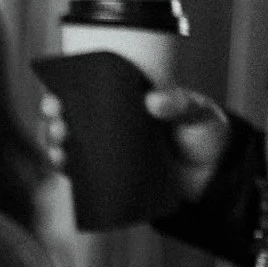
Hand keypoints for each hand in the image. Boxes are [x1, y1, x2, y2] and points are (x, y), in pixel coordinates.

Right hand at [39, 87, 230, 205]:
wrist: (214, 179)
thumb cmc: (205, 136)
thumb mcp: (199, 113)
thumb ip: (181, 104)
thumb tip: (152, 101)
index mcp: (127, 99)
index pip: (89, 88)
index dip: (67, 87)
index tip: (57, 89)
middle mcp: (111, 123)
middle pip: (71, 115)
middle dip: (53, 115)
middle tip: (56, 116)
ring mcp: (107, 150)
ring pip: (69, 143)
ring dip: (54, 141)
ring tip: (58, 142)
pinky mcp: (109, 176)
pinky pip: (79, 172)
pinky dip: (65, 168)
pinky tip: (61, 164)